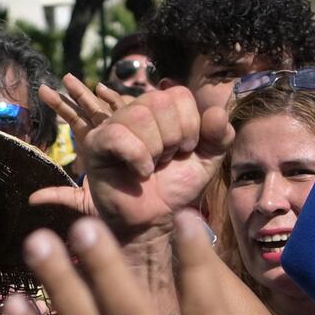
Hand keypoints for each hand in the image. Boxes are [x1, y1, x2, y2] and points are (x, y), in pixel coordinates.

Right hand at [47, 75, 210, 235]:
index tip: (185, 149)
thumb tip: (217, 112)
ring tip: (152, 166)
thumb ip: (219, 135)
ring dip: (154, 149)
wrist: (155, 219)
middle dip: (173, 137)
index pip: (179, 94)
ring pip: (139, 116)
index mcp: (161, 108)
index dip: (190, 124)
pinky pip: (119, 135)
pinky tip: (140, 173)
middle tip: (166, 159)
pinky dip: (137, 156)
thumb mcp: (207, 160)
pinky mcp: (95, 143)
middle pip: (159, 101)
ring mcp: (112, 125)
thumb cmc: (175, 187)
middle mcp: (135, 110)